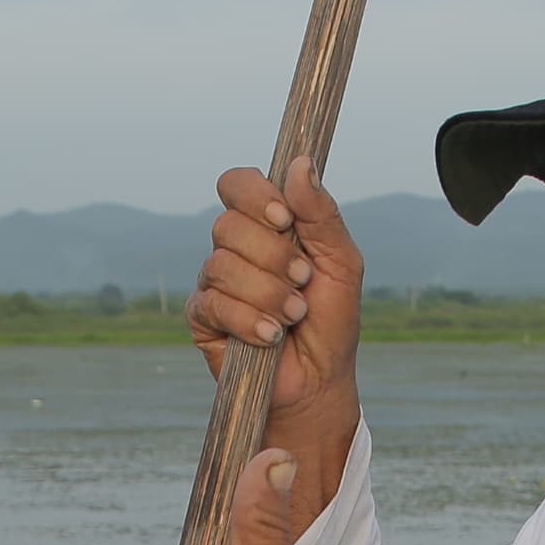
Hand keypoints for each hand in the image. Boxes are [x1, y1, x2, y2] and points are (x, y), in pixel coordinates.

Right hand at [190, 157, 366, 475]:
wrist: (320, 380)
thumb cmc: (332, 319)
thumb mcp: (341, 263)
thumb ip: (322, 214)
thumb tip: (300, 164)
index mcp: (266, 225)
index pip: (236, 184)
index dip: (255, 195)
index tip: (285, 219)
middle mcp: (234, 248)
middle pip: (228, 225)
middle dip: (274, 256)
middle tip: (302, 281)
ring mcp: (214, 282)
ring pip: (221, 265)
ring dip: (267, 293)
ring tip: (293, 315)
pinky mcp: (203, 318)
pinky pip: (214, 304)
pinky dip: (249, 320)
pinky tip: (271, 336)